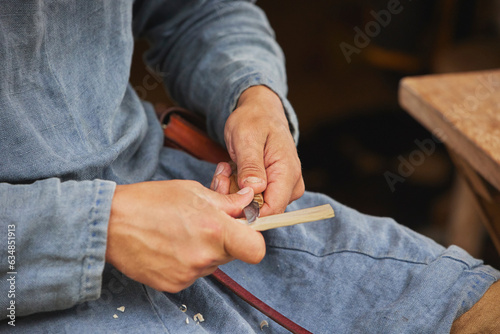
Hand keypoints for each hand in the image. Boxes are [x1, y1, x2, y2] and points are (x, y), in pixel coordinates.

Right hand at [105, 180, 264, 292]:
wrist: (109, 224)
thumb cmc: (150, 201)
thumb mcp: (192, 191)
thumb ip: (225, 202)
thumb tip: (247, 201)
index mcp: (213, 229)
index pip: (256, 249)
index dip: (254, 239)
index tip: (245, 231)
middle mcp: (204, 257)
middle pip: (233, 254)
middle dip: (225, 239)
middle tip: (205, 223)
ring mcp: (188, 274)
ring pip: (212, 263)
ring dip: (205, 250)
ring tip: (181, 232)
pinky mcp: (174, 285)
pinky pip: (193, 273)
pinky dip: (187, 261)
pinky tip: (170, 246)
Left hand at [224, 86, 304, 215]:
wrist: (260, 112)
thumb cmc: (255, 120)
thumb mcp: (247, 137)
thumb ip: (251, 164)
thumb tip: (254, 190)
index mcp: (288, 173)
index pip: (272, 211)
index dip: (245, 210)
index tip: (224, 192)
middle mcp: (290, 186)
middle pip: (260, 211)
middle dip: (234, 197)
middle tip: (222, 172)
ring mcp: (283, 189)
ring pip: (253, 207)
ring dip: (232, 191)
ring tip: (226, 167)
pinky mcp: (273, 190)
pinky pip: (251, 200)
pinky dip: (235, 189)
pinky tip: (230, 171)